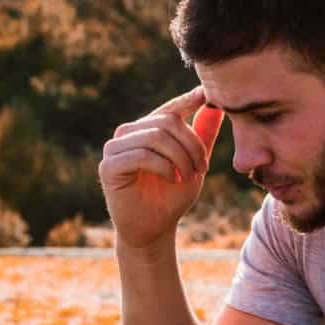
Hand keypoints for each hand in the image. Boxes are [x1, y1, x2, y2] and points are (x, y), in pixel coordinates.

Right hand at [98, 87, 224, 249]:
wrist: (153, 230)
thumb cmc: (172, 198)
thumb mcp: (193, 164)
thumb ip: (202, 135)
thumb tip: (215, 105)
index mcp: (146, 130)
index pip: (168, 110)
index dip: (186, 100)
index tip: (205, 94)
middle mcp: (128, 134)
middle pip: (166, 122)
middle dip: (191, 144)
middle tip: (202, 168)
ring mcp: (115, 148)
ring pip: (155, 137)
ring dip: (180, 157)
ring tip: (188, 177)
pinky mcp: (109, 166)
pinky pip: (141, 155)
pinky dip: (164, 166)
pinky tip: (172, 179)